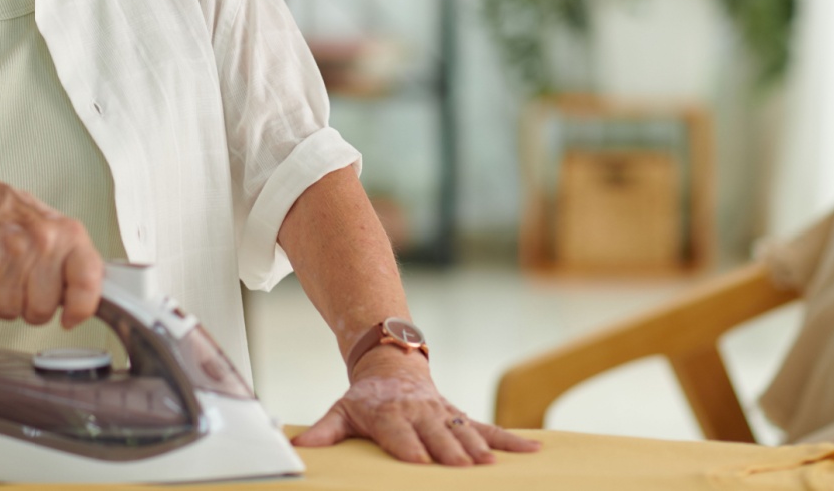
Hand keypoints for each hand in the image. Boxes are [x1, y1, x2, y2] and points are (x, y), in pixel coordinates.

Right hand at [0, 169, 105, 328]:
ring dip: (3, 303)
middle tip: (24, 287)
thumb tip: (86, 303)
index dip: (80, 309)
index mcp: (70, 235)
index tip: (70, 318)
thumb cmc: (18, 218)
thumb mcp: (59, 232)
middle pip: (42, 310)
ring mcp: (10, 248)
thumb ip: (75, 266)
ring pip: (10, 310)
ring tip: (3, 278)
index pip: (88, 281)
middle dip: (30, 308)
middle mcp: (43, 241)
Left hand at [291, 349, 540, 465]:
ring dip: (479, 448)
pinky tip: (533, 451)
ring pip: (464, 431)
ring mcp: (443, 413)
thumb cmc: (365, 397)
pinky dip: (512, 440)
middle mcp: (420, 412)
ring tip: (492, 465)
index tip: (419, 461)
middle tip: (464, 469)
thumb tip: (300, 448)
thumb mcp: (341, 410)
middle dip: (449, 451)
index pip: (399, 432)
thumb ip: (324, 431)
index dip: (409, 446)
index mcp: (389, 413)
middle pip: (435, 434)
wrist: (390, 363)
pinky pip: (488, 429)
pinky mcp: (460, 416)